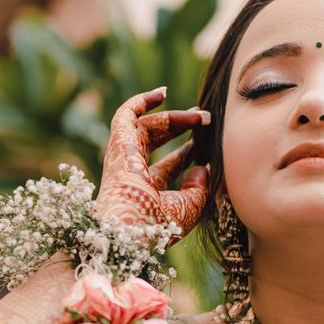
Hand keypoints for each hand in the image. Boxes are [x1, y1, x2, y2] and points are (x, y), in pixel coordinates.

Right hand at [94, 86, 209, 242]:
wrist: (131, 229)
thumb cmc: (157, 227)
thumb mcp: (189, 208)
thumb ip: (198, 189)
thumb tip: (203, 167)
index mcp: (145, 192)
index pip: (167, 167)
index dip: (186, 153)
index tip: (206, 143)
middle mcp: (131, 173)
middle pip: (155, 143)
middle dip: (179, 128)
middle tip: (203, 118)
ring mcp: (123, 158)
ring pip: (145, 127)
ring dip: (173, 118)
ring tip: (199, 113)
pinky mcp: (118, 144)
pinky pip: (126, 115)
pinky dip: (141, 102)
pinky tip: (161, 93)